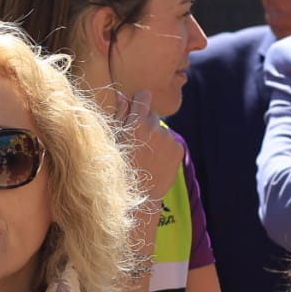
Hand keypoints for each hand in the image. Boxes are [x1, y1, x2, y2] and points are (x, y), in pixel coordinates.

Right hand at [110, 89, 182, 204]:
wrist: (138, 196)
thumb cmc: (117, 169)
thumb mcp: (112, 142)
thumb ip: (118, 115)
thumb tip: (122, 95)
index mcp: (136, 123)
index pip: (143, 96)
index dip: (139, 101)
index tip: (136, 107)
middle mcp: (154, 127)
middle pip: (152, 114)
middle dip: (145, 123)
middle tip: (137, 142)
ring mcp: (168, 139)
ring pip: (161, 130)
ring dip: (155, 137)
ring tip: (146, 156)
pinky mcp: (178, 150)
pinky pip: (171, 142)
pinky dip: (165, 148)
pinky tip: (155, 161)